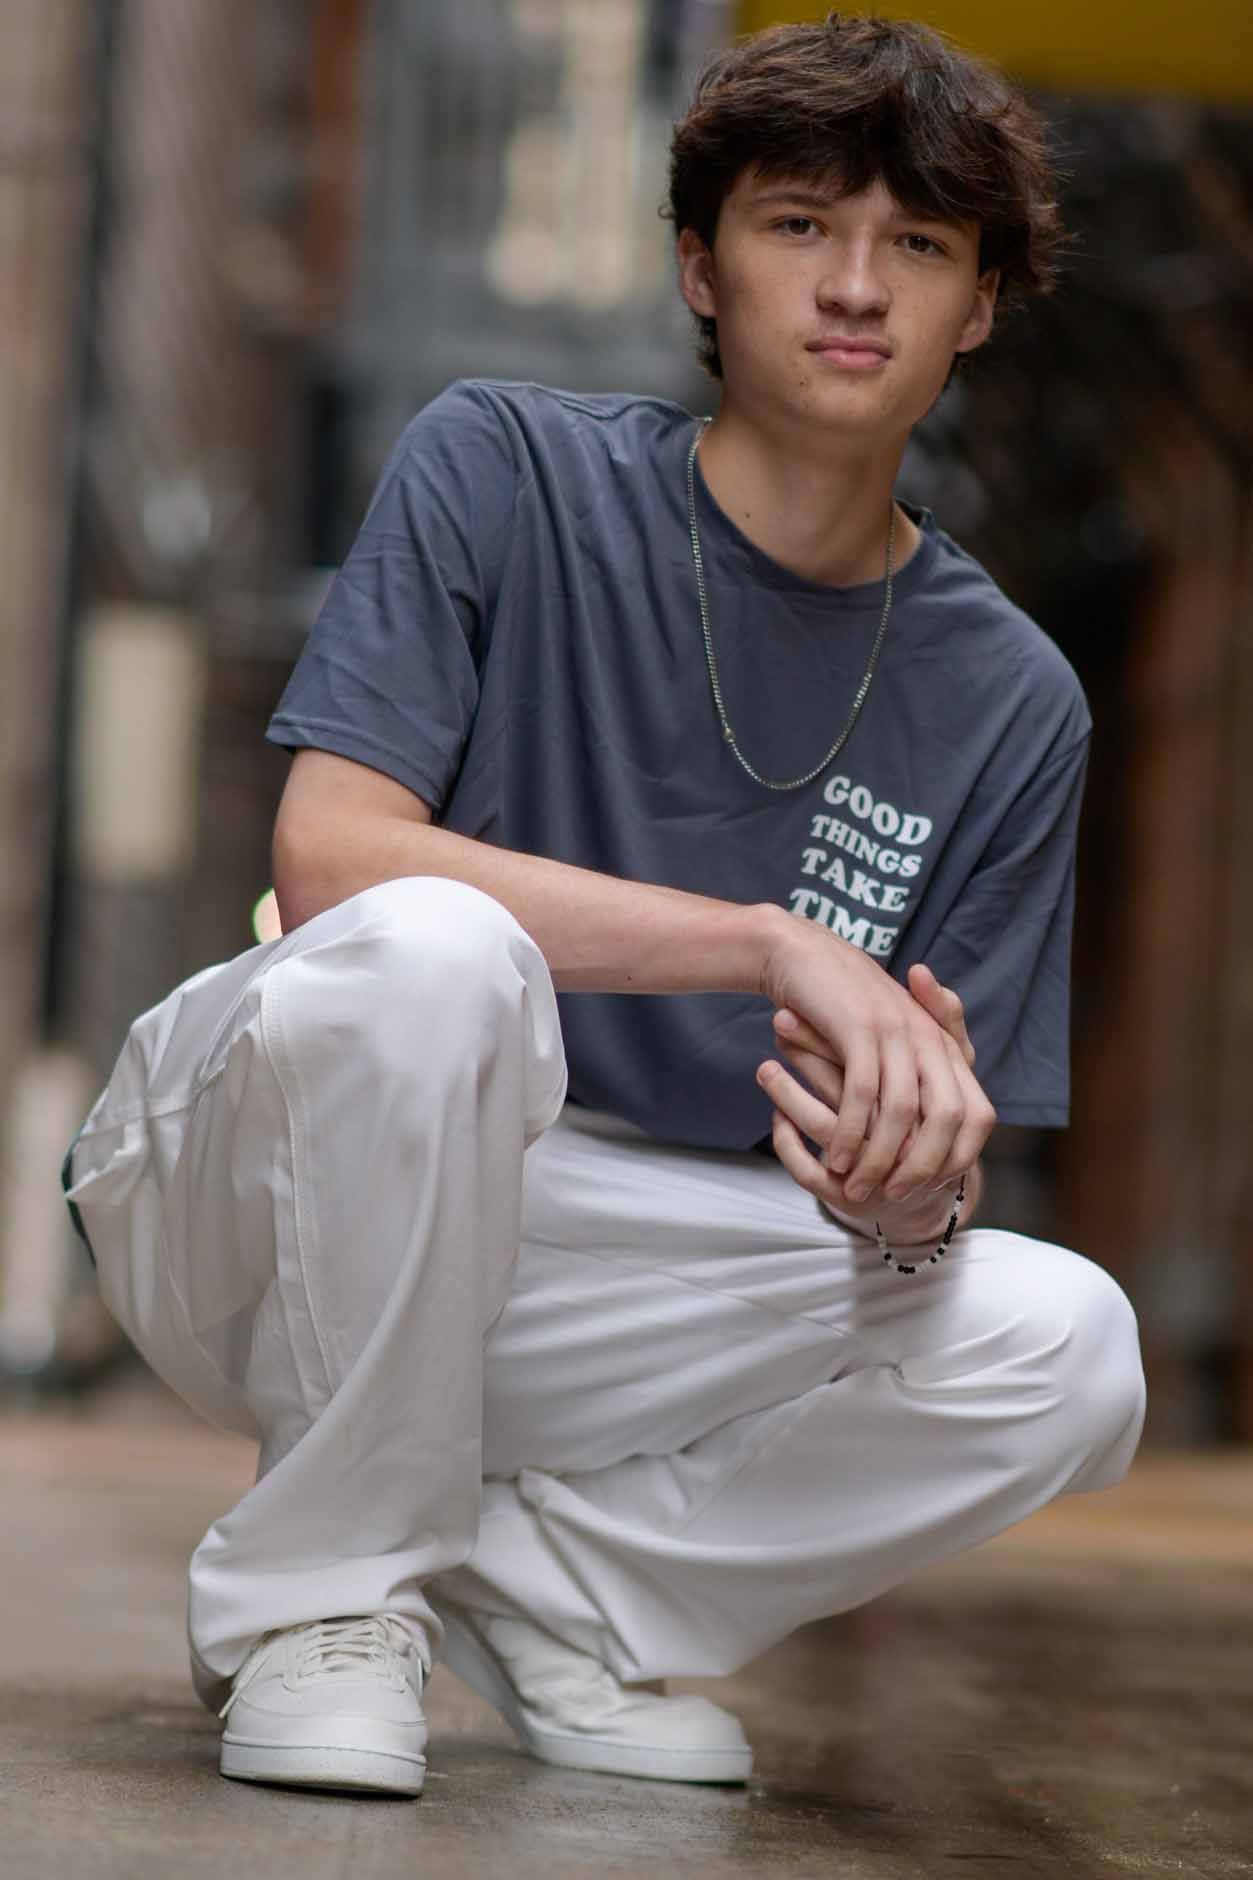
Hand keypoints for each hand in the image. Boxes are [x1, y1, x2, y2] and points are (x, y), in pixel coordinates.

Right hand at [757, 922, 994, 1209]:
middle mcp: (929, 1038)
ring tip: (858, 1188)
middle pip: (947, 1119)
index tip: (930, 1186)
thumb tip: (918, 1140)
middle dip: (922, 1167)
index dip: (959, 1157)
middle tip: (892, 1196)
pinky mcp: (860, 1028)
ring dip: (880, 1159)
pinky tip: (836, 1159)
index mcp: (944, 1044)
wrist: (803, 956)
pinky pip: (862, 1094)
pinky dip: (851, 1134)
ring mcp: (897, 1030)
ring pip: (902, 1112)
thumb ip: (908, 1084)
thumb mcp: (885, 1044)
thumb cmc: (843, 1006)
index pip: (978, 1115)